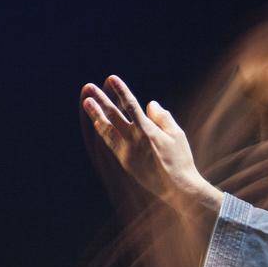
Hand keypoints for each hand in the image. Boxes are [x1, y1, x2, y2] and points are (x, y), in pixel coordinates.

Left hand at [81, 74, 221, 217]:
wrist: (177, 188)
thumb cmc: (180, 160)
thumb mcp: (177, 135)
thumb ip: (162, 117)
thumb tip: (150, 104)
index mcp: (147, 130)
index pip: (130, 105)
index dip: (120, 90)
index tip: (111, 78)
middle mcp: (134, 139)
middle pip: (113, 115)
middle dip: (100, 99)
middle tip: (88, 87)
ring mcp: (127, 151)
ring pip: (107, 129)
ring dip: (96, 115)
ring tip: (87, 102)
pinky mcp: (125, 162)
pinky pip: (111, 143)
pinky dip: (104, 131)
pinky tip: (98, 123)